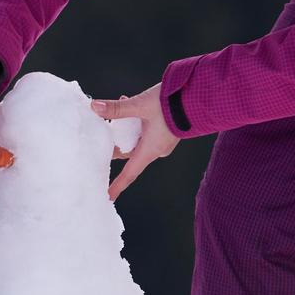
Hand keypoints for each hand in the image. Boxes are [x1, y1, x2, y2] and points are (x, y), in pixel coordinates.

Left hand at [91, 84, 179, 200]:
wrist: (199, 97)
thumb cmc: (173, 104)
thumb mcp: (141, 105)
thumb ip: (118, 108)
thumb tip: (95, 107)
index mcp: (149, 150)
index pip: (129, 173)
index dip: (117, 186)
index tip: (107, 197)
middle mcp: (156, 149)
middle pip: (129, 153)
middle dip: (115, 144)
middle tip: (100, 136)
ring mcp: (162, 141)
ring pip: (137, 140)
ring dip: (125, 128)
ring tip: (115, 113)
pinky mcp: (167, 131)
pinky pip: (146, 132)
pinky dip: (135, 122)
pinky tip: (129, 103)